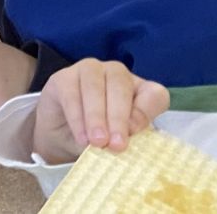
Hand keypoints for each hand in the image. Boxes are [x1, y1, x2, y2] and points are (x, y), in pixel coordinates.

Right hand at [30, 59, 168, 160]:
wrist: (64, 136)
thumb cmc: (101, 137)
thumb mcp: (119, 141)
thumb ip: (126, 138)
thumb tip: (123, 143)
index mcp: (139, 90)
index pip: (154, 94)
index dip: (146, 111)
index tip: (135, 133)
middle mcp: (116, 73)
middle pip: (120, 84)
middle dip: (118, 116)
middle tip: (116, 145)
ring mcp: (88, 70)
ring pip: (94, 85)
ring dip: (96, 116)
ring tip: (97, 142)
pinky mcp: (63, 77)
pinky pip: (71, 93)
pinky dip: (77, 118)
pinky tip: (81, 137)